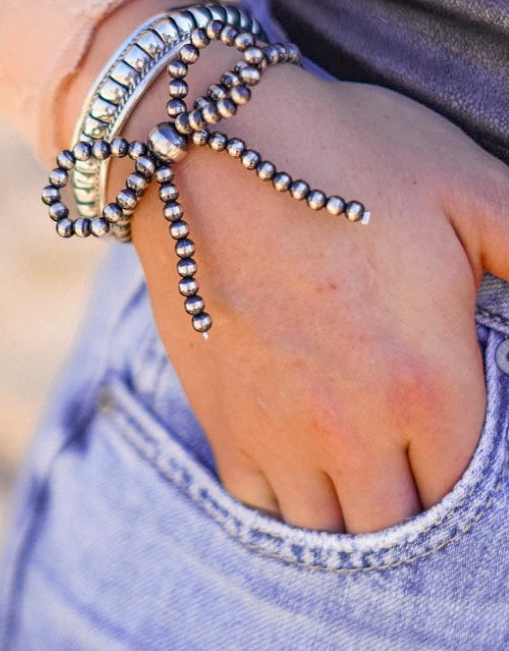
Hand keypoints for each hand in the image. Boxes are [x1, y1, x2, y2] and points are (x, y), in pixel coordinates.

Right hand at [125, 50, 508, 533]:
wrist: (204, 144)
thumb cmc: (342, 153)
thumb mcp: (469, 184)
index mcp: (427, 384)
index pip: (467, 488)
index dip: (470, 471)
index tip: (458, 436)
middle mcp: (350, 430)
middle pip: (398, 525)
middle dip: (415, 500)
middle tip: (414, 456)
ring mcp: (275, 430)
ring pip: (328, 530)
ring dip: (353, 511)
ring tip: (364, 471)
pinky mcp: (220, 417)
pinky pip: (259, 502)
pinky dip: (288, 499)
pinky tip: (303, 460)